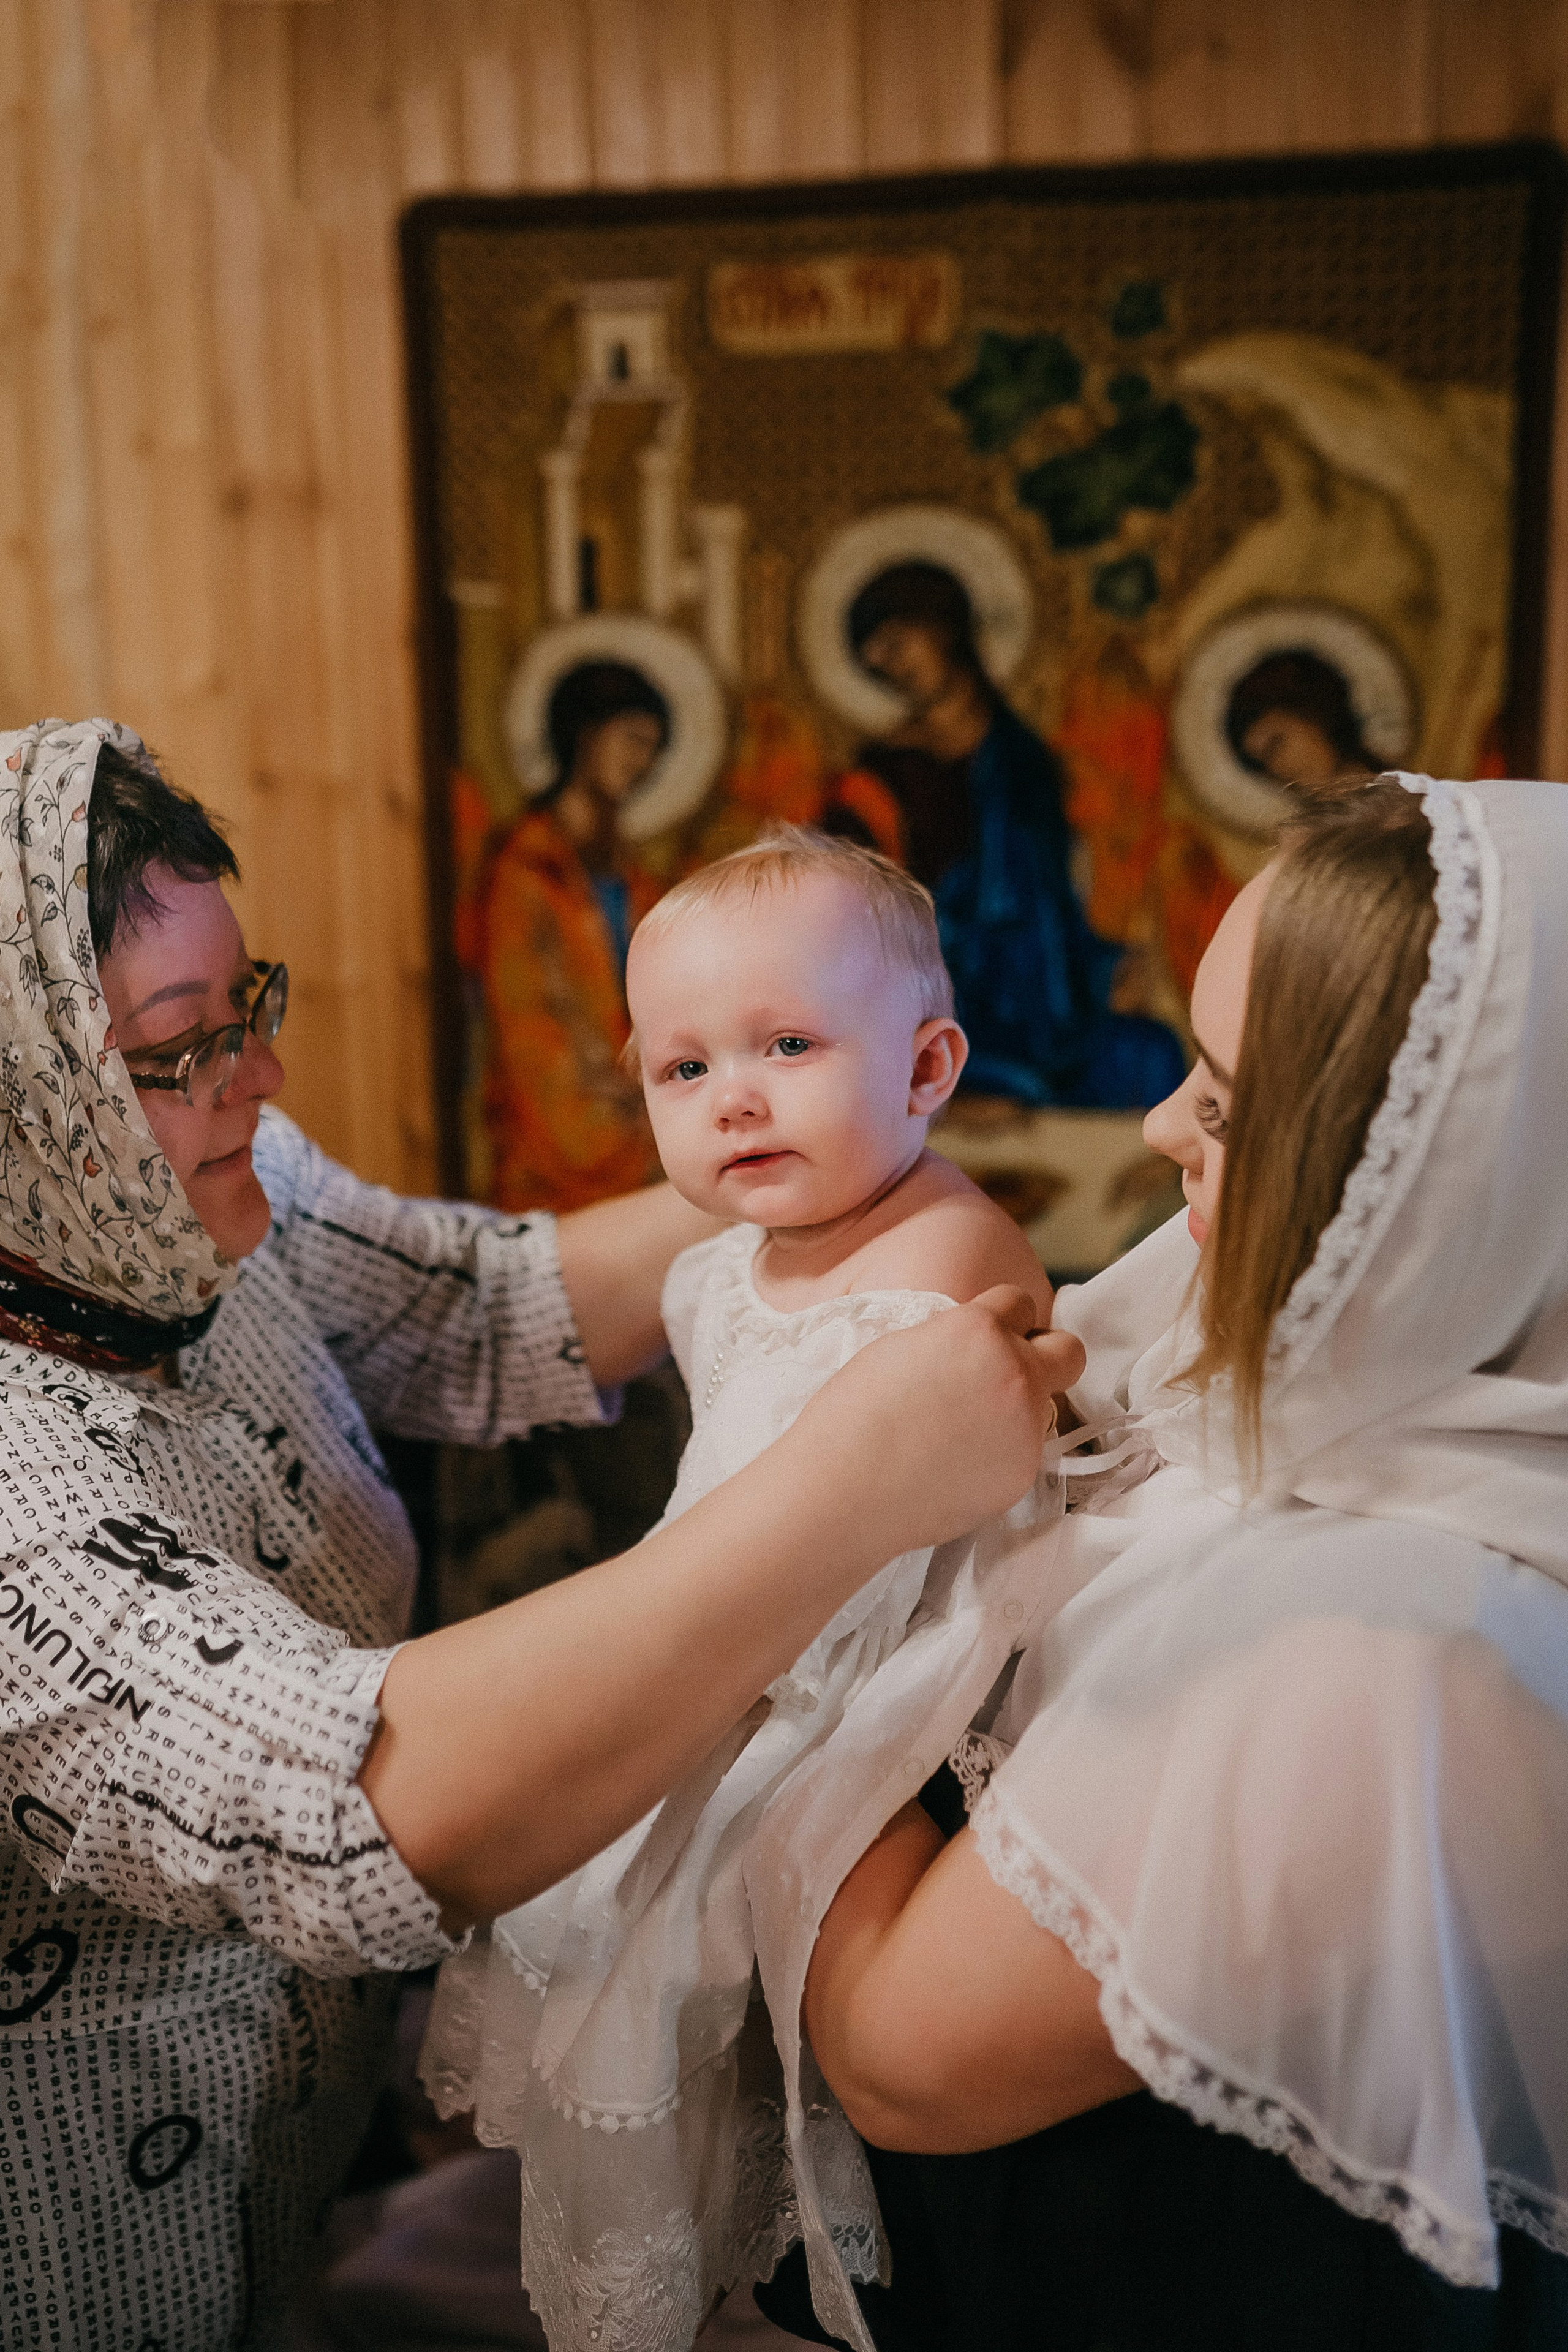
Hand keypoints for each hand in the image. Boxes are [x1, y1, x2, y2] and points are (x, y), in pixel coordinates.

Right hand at [788, 1285, 1084, 1559]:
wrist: (844, 1488)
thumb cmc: (854, 1413)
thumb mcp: (903, 1345)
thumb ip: (956, 1339)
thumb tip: (976, 1350)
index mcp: (980, 1330)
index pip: (1021, 1301)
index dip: (1001, 1318)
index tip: (986, 1335)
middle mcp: (1015, 1374)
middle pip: (1069, 1351)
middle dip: (1046, 1355)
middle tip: (1011, 1372)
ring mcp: (1025, 1428)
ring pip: (1048, 1407)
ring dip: (1020, 1409)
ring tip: (967, 1429)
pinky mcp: (1022, 1474)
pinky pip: (1025, 1451)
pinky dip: (1002, 1453)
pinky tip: (958, 1463)